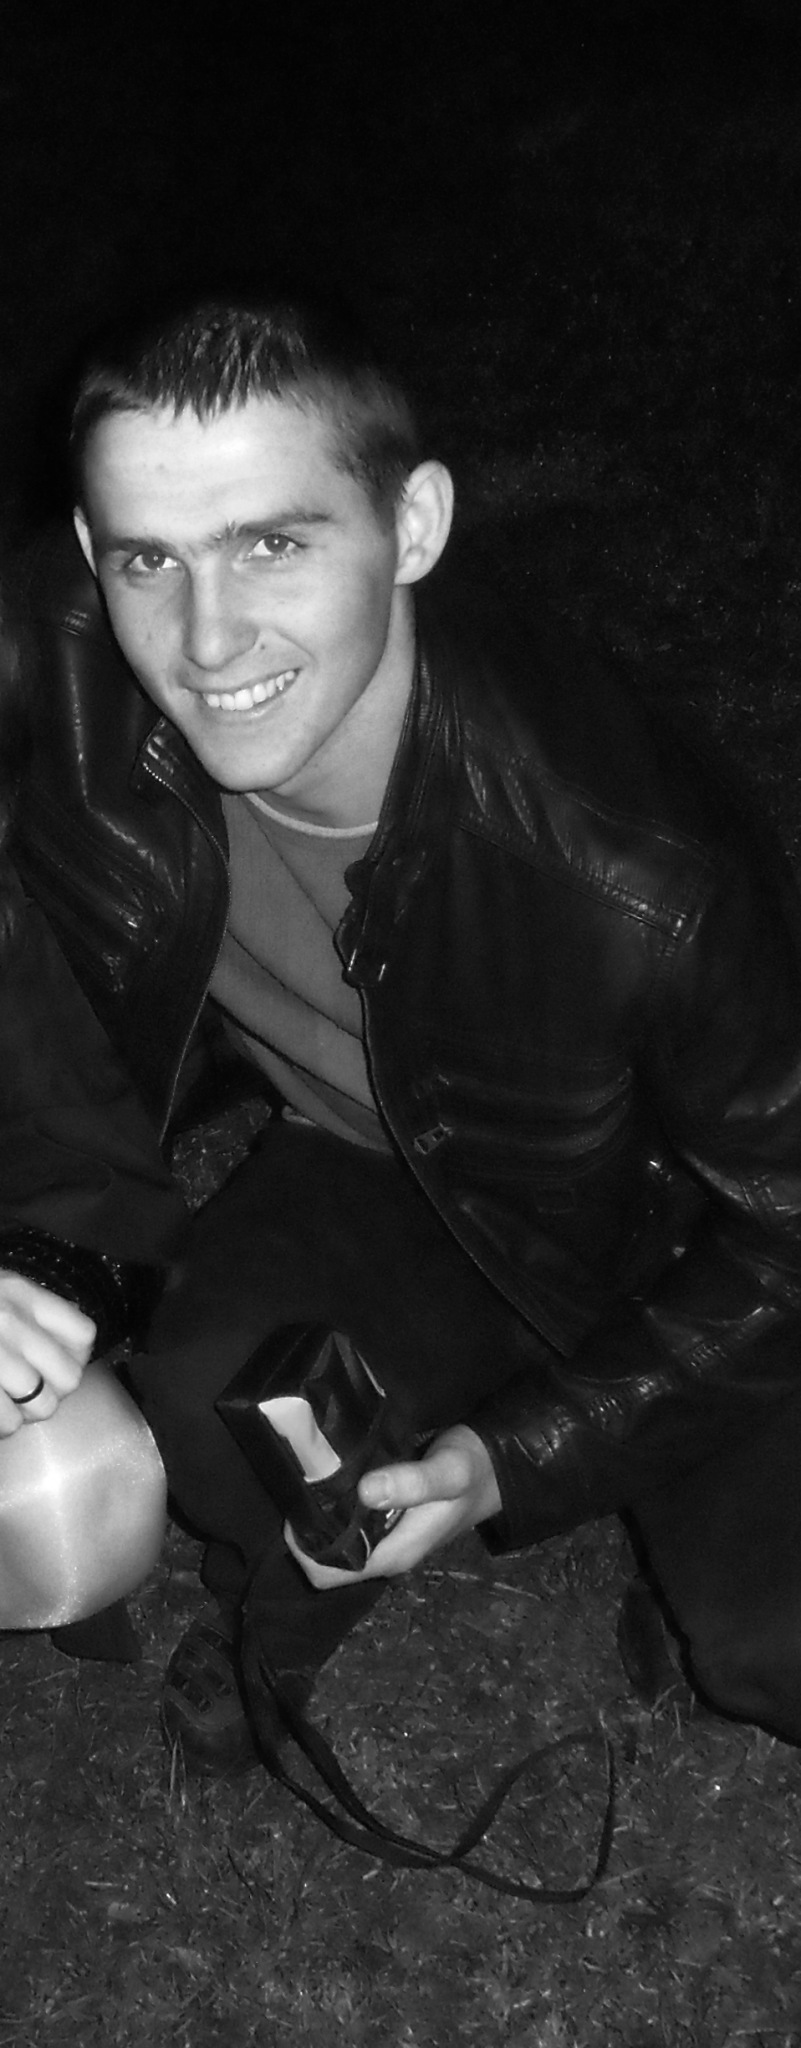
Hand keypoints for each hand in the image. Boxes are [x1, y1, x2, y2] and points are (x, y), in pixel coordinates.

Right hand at [0, 1274, 95, 1437]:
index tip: (59, 1360)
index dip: (78, 1355)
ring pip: (43, 1406)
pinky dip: (6, 1424)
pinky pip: (10, 1422)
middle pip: (69, 1377)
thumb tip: (75, 1341)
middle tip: (35, 1388)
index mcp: (20, 1294)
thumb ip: (34, 1307)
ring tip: (14, 1401)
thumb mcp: (0, 1290)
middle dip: (55, 1390)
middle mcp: (10, 1322)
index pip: (83, 1333)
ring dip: (30, 1411)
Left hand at [284, 1424, 501, 1589]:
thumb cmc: (473, 1470)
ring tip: (309, 1478)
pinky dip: (333, 1507)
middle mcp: (386, 1554)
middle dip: (307, 1530)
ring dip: (318, 1517)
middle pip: (327, 1561)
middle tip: (299, 1485)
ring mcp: (385, 1539)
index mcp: (396, 1554)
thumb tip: (365, 1491)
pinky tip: (328, 1478)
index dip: (304, 1548)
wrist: (496, 1466)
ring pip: (336, 1542)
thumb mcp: (448, 1472)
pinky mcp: (385, 1521)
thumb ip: (413, 1483)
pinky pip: (347, 1525)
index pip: (330, 1573)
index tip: (296, 1507)